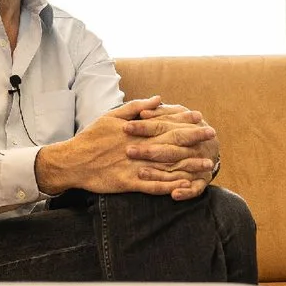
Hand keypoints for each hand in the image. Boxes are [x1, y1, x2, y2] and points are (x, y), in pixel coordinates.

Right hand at [36, 96, 216, 198]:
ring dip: (190, 165)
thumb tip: (157, 99)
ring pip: (168, 165)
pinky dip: (171, 186)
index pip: (165, 123)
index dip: (184, 121)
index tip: (200, 118)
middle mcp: (138, 146)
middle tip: (213, 136)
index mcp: (135, 130)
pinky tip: (186, 187)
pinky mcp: (129, 183)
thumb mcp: (111, 116)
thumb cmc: (91, 137)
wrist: (72, 162)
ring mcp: (135, 166)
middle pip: (172, 142)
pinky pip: (154, 186)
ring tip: (208, 164)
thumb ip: (135, 107)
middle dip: (194, 139)